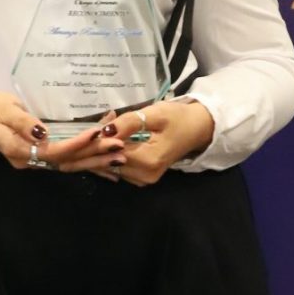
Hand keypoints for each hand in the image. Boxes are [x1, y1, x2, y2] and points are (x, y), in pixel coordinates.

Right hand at [0, 92, 127, 172]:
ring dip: (96, 162)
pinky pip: (67, 162)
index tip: (97, 133)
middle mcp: (30, 161)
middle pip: (67, 162)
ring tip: (120, 156)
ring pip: (70, 165)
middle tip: (119, 148)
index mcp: (19, 151)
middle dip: (94, 156)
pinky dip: (88, 161)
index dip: (76, 144)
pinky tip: (107, 165)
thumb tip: (41, 133)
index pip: (54, 152)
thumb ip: (23, 122)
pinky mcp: (42, 157)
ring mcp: (36, 162)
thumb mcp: (4, 110)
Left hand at [96, 100, 213, 186]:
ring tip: (105, 130)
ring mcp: (144, 180)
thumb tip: (104, 130)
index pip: (112, 153)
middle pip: (109, 162)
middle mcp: (145, 175)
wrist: (197, 129)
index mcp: (150, 160)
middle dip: (99, 146)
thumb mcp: (154, 114)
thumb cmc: (177, 118)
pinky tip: (113, 141)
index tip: (96, 125)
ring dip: (104, 151)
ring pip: (111, 166)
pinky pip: (118, 168)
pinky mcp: (142, 178)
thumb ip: (129, 123)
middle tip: (97, 127)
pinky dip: (112, 155)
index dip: (99, 141)